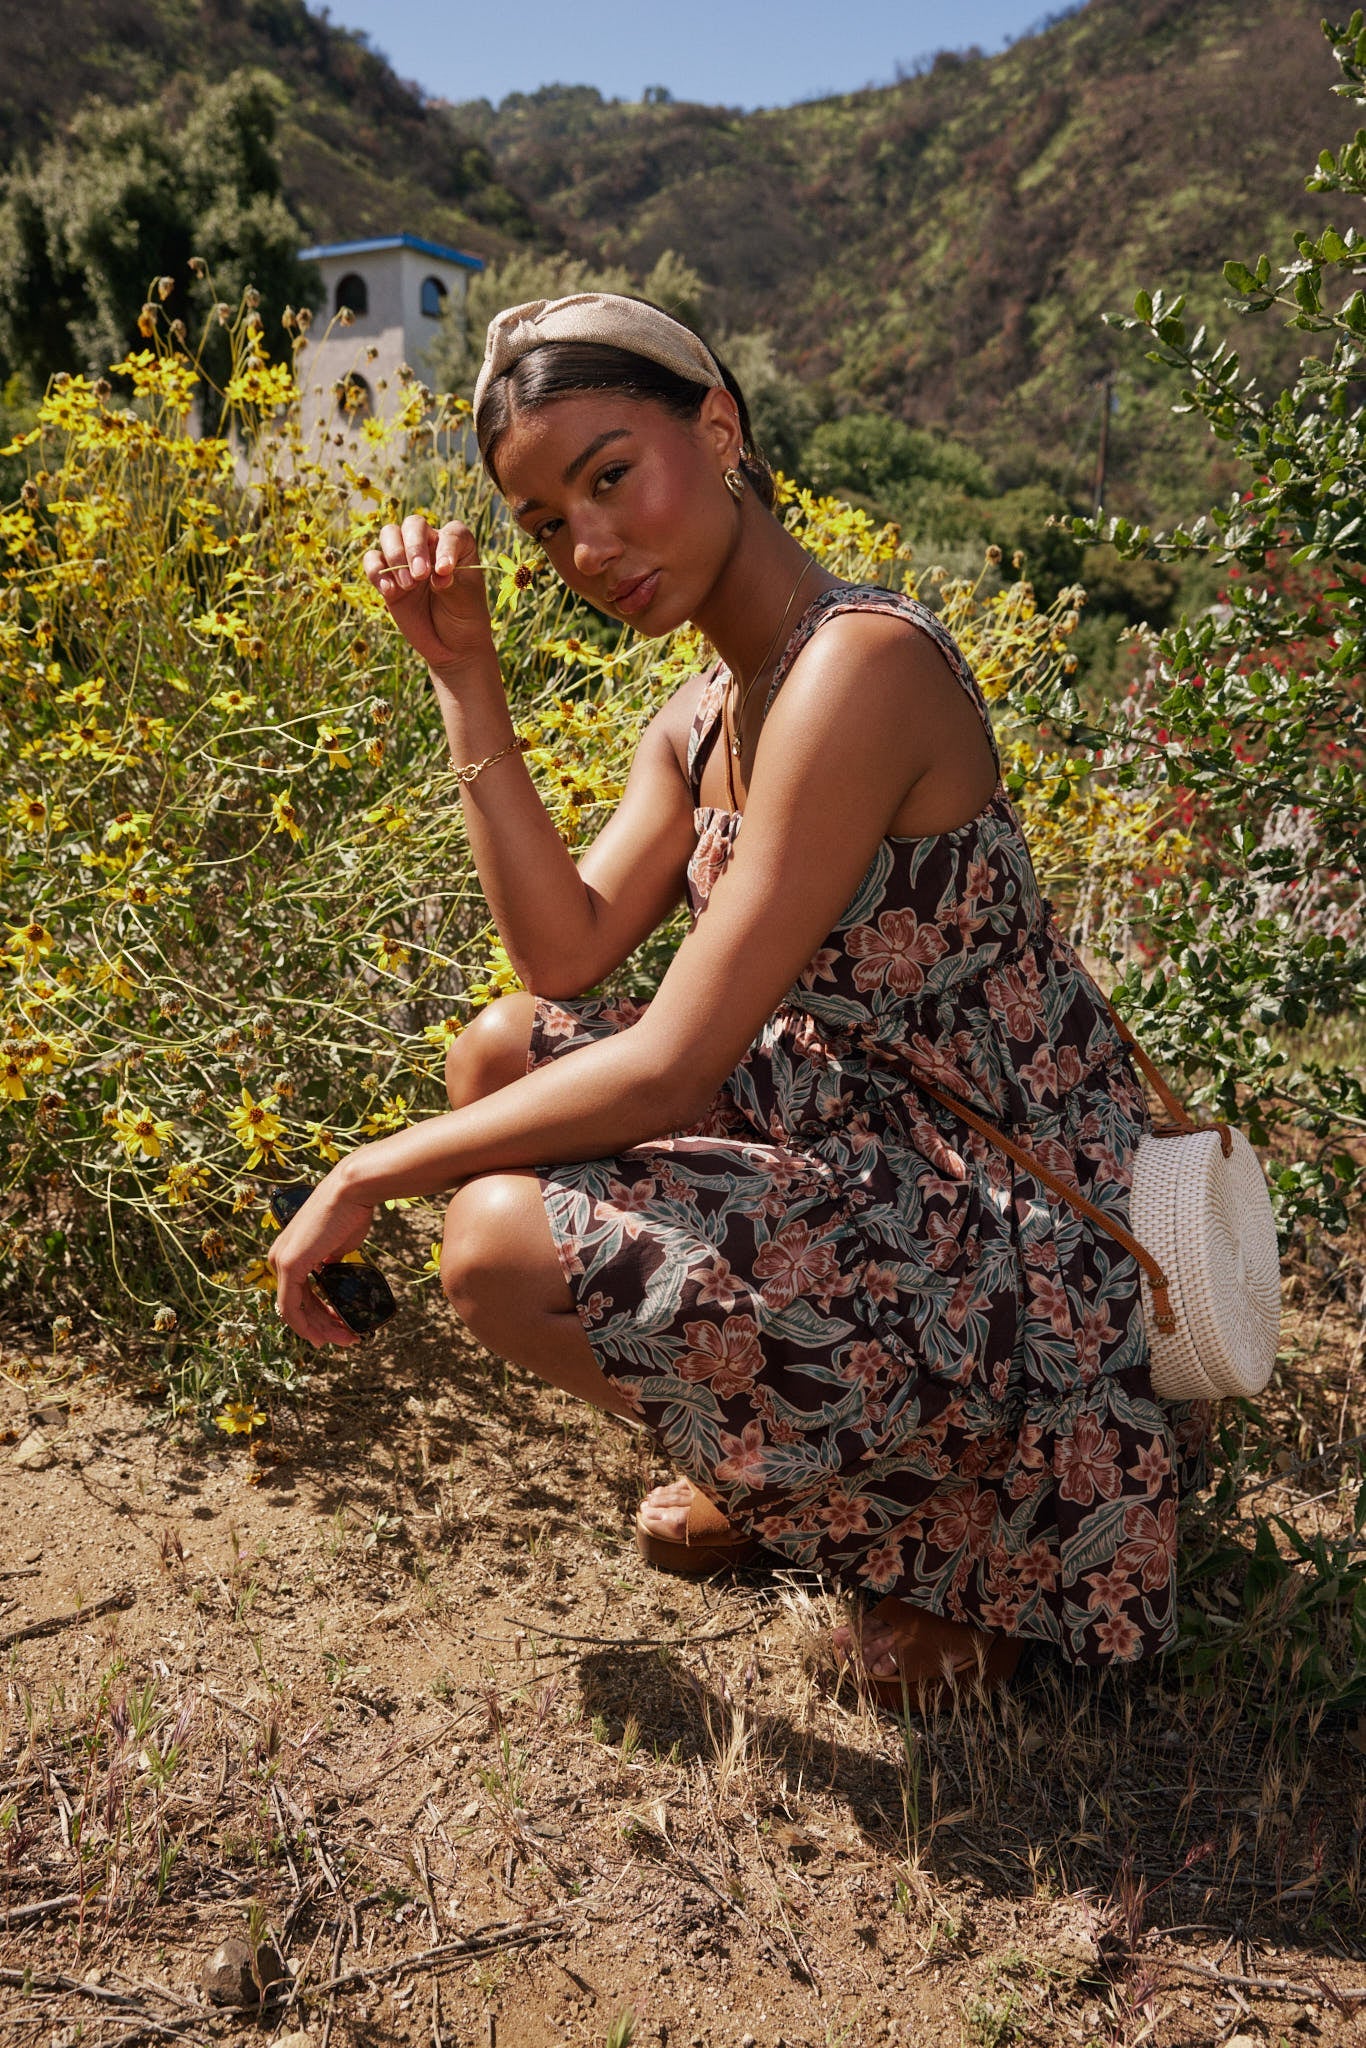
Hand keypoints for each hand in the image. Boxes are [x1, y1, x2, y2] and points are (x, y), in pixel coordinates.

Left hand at [269, 1171, 377, 1347]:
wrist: (352, 1191)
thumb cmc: (351, 1212)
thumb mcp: (338, 1244)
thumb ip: (330, 1262)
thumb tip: (332, 1272)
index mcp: (289, 1252)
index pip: (299, 1294)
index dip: (317, 1316)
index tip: (337, 1329)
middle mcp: (278, 1257)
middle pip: (297, 1306)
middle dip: (322, 1327)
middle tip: (346, 1339)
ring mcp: (281, 1262)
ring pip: (294, 1311)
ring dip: (320, 1329)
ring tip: (346, 1339)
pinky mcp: (289, 1265)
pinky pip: (292, 1307)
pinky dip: (308, 1325)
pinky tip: (327, 1334)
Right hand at [364, 515, 494, 671]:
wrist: (450, 646)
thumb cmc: (465, 617)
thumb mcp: (466, 601)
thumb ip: (451, 582)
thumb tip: (435, 573)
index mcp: (457, 546)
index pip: (451, 533)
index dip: (446, 547)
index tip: (445, 571)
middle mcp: (430, 546)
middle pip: (414, 525)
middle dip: (414, 547)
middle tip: (421, 575)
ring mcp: (406, 560)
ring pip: (389, 535)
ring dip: (395, 556)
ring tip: (408, 586)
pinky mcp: (388, 577)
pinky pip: (373, 561)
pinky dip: (377, 572)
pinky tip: (390, 592)